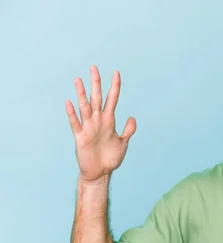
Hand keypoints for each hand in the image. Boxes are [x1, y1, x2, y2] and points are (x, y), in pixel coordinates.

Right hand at [66, 66, 135, 182]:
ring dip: (82, 94)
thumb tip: (132, 117)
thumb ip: (128, 130)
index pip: (112, 99)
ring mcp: (88, 127)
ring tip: (78, 80)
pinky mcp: (80, 137)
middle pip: (97, 98)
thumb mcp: (123, 143)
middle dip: (96, 83)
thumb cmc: (111, 158)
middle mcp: (98, 121)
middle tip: (94, 67)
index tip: (116, 72)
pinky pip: (75, 123)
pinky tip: (69, 103)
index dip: (115, 87)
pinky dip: (72, 114)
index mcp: (109, 121)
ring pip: (85, 107)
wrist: (100, 173)